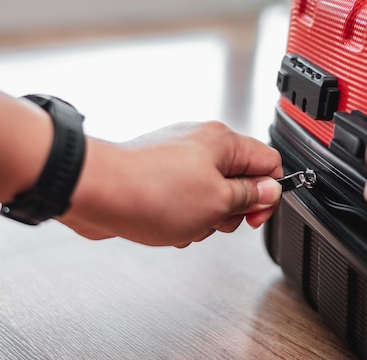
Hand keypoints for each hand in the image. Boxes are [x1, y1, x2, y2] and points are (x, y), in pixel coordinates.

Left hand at [59, 121, 282, 246]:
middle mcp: (199, 143)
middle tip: (215, 219)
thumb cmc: (151, 192)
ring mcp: (175, 158)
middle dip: (230, 210)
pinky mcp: (156, 174)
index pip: (268, 162)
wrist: (98, 192)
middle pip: (238, 181)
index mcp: (222, 142)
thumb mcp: (217, 202)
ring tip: (184, 223)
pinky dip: (179, 216)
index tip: (255, 215)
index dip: (269, 193)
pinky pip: (183, 199)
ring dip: (202, 218)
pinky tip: (165, 224)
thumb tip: (269, 190)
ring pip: (209, 195)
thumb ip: (249, 196)